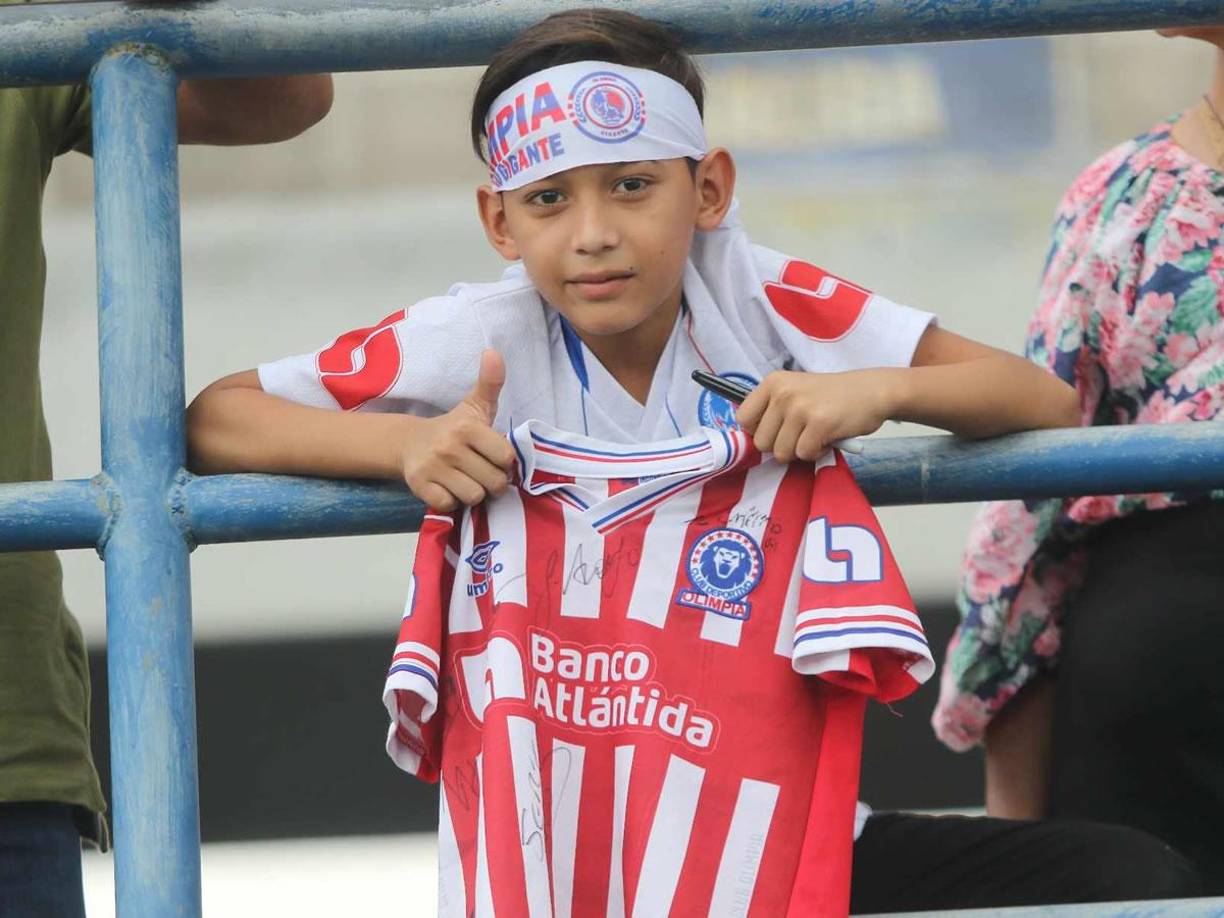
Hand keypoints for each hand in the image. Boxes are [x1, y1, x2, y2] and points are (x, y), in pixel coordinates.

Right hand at [401, 350, 516, 510]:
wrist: (410, 443)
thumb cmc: (453, 429)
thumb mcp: (474, 406)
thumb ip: (490, 383)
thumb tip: (493, 352)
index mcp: (468, 427)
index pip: (506, 458)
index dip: (503, 462)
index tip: (493, 457)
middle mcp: (450, 446)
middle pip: (493, 482)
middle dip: (491, 482)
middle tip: (480, 473)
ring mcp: (433, 467)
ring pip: (474, 496)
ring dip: (473, 494)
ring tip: (466, 481)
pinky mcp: (419, 486)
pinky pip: (450, 505)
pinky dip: (452, 502)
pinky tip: (448, 489)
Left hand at [735, 369, 894, 461]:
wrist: (872, 391)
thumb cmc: (831, 396)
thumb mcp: (795, 391)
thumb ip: (772, 410)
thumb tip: (751, 440)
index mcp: (773, 382)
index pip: (743, 419)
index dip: (759, 431)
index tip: (778, 430)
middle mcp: (783, 393)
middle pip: (761, 442)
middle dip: (782, 446)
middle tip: (802, 434)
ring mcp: (800, 408)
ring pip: (781, 452)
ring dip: (799, 451)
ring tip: (815, 434)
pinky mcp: (819, 423)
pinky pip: (804, 454)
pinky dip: (817, 452)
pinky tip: (827, 438)